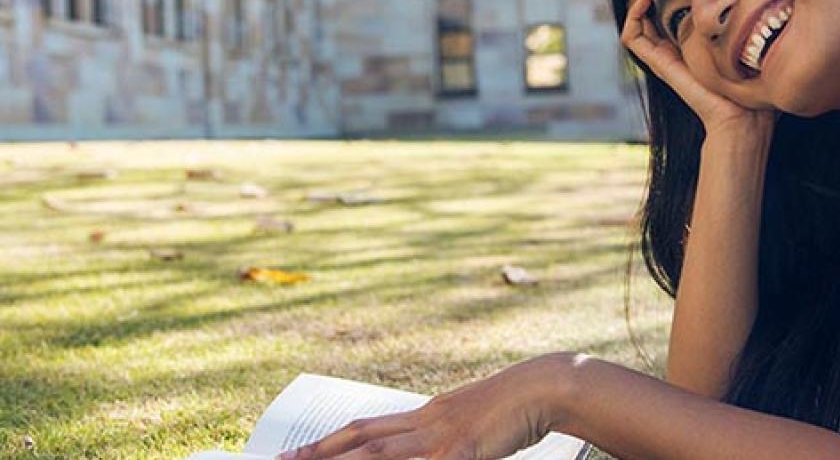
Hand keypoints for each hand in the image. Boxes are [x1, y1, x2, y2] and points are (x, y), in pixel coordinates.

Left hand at [276, 355, 569, 459]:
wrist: (546, 386)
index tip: (294, 453)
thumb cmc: (514, 407)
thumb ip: (442, 438)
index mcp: (425, 416)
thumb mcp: (470, 422)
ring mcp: (442, 438)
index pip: (363, 429)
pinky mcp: (464, 451)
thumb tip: (421, 447)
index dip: (326, 443)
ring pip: (380, 455)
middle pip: (360, 440)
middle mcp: (425, 423)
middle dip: (317, 455)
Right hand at [620, 0, 779, 137]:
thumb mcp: (754, 43)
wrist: (743, 118)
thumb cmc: (756, 86)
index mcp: (692, 45)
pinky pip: (632, 36)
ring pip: (635, 20)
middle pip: (648, 12)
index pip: (671, 12)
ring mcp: (663, 57)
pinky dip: (633, 13)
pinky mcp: (658, 64)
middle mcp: (674, 49)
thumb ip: (757, 22)